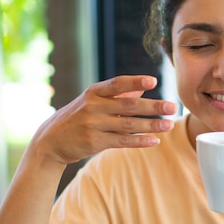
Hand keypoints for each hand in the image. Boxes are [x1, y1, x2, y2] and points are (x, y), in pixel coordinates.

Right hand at [32, 75, 177, 164]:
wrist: (51, 140)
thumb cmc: (77, 117)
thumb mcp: (92, 101)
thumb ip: (117, 95)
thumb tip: (140, 90)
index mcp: (94, 92)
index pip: (117, 84)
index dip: (135, 82)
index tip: (153, 81)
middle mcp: (93, 106)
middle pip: (128, 105)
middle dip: (153, 106)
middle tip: (173, 107)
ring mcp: (93, 125)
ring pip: (128, 125)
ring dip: (151, 125)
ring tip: (169, 125)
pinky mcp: (94, 142)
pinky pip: (121, 141)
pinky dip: (139, 141)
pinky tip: (154, 141)